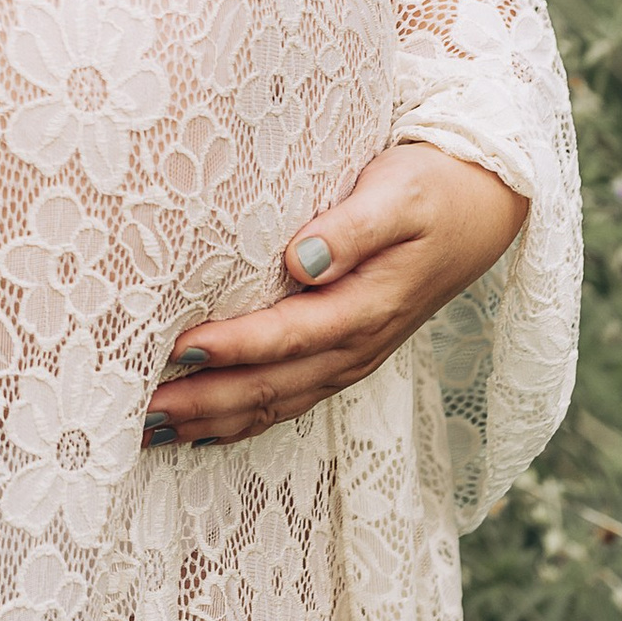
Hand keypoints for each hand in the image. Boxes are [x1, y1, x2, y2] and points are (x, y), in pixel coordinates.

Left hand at [141, 142, 529, 452]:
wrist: (481, 207)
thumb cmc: (430, 189)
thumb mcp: (399, 194)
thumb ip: (353, 227)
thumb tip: (304, 258)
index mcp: (368, 305)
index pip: (289, 335)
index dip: (234, 346)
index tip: (178, 348)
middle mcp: (358, 344)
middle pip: (274, 386)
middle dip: (206, 402)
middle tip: (141, 410)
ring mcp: (353, 357)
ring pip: (277, 403)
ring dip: (215, 420)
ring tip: (151, 428)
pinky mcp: (346, 356)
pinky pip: (290, 401)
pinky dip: (244, 421)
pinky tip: (201, 431)